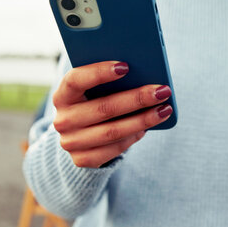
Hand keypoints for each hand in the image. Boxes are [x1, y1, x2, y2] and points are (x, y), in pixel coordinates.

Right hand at [52, 61, 172, 167]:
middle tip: (162, 90)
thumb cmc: (93, 102)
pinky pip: (115, 148)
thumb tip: (142, 72)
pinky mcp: (82, 159)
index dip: (99, 72)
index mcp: (62, 95)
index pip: (75, 80)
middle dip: (137, 98)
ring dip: (143, 120)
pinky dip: (134, 136)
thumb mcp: (93, 90)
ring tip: (165, 109)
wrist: (79, 135)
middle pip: (104, 108)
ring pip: (113, 131)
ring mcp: (71, 142)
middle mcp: (62, 120)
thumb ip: (109, 81)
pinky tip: (148, 127)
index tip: (126, 66)